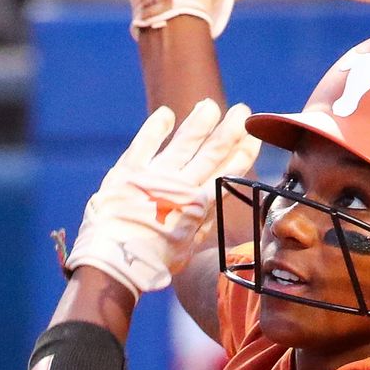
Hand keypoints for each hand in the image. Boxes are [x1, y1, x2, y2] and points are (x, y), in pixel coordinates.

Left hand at [64, 99, 260, 296]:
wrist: (115, 263)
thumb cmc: (153, 264)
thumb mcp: (186, 250)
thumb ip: (200, 226)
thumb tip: (214, 208)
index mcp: (198, 207)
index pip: (227, 173)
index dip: (243, 154)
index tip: (254, 137)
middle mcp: (180, 187)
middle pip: (211, 152)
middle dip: (229, 130)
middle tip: (243, 110)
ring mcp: (154, 177)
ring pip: (183, 143)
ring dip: (199, 123)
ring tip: (210, 105)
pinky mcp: (127, 173)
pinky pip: (144, 145)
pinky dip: (155, 129)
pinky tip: (167, 114)